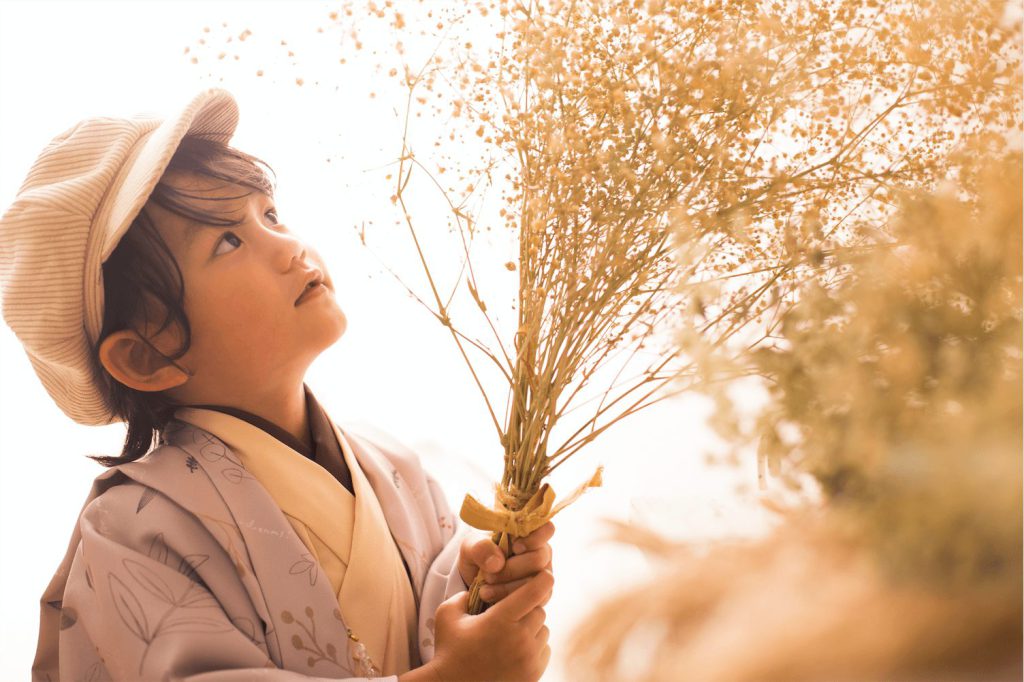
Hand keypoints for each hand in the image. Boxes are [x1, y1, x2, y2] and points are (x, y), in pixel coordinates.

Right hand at [429, 569, 552, 681]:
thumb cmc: (449, 651)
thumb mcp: (447, 615)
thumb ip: (463, 594)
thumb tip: (480, 585)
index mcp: (501, 620)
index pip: (534, 592)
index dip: (542, 580)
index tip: (545, 574)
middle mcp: (519, 639)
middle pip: (540, 611)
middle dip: (528, 609)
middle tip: (510, 614)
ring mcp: (528, 660)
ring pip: (543, 631)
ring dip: (532, 628)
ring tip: (510, 634)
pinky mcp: (533, 675)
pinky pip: (544, 651)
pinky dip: (534, 647)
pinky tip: (514, 651)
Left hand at [457, 521, 554, 603]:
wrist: (472, 579)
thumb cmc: (477, 555)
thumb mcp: (470, 546)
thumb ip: (481, 548)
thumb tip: (497, 563)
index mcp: (529, 533)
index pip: (547, 529)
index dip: (534, 538)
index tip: (515, 547)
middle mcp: (541, 552)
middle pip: (538, 559)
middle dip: (511, 569)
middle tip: (489, 575)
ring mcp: (542, 575)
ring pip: (536, 582)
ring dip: (507, 587)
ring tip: (485, 589)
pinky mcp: (540, 596)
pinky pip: (533, 601)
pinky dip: (509, 601)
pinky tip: (491, 598)